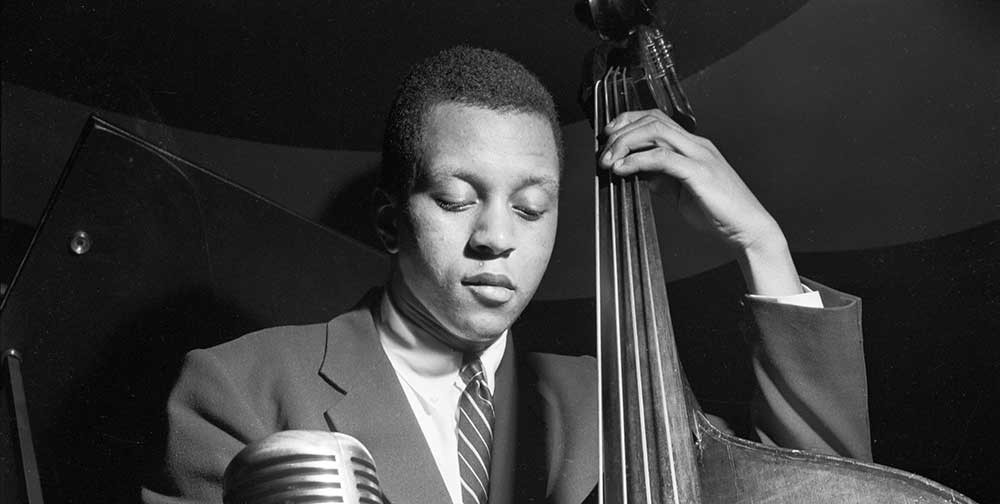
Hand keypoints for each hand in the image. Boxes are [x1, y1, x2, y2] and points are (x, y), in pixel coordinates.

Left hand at [599, 109, 801, 295]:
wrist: (748, 229)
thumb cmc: (719, 212)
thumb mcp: (681, 191)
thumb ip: (661, 178)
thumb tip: (636, 172)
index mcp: (694, 146)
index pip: (657, 118)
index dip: (629, 121)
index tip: (609, 135)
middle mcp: (697, 144)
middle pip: (652, 120)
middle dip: (622, 131)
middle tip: (604, 150)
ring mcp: (700, 155)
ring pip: (656, 132)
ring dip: (626, 144)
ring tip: (609, 161)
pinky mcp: (699, 172)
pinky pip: (663, 158)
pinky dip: (637, 161)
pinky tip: (623, 169)